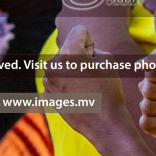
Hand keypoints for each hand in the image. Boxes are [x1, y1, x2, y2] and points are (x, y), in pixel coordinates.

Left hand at [46, 25, 134, 147]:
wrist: (104, 124)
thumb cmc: (108, 90)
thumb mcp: (107, 59)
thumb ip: (91, 47)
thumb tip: (78, 51)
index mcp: (68, 52)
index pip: (79, 31)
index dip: (91, 42)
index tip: (94, 58)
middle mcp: (52, 64)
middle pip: (68, 48)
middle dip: (79, 56)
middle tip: (91, 76)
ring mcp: (47, 81)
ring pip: (62, 64)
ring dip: (71, 70)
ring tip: (85, 87)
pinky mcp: (47, 94)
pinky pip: (57, 79)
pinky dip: (66, 84)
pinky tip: (77, 95)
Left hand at [55, 0, 136, 48]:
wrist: (104, 47)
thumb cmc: (114, 21)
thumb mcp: (123, 4)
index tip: (121, 1)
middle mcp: (68, 4)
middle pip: (86, 1)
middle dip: (98, 6)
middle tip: (111, 14)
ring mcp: (62, 21)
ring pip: (77, 17)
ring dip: (88, 20)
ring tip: (102, 28)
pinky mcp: (61, 37)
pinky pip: (72, 32)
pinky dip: (82, 33)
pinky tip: (93, 38)